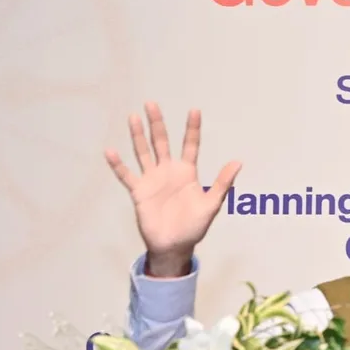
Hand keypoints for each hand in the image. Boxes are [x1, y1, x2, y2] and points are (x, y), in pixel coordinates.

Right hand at [105, 103, 240, 275]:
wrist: (174, 245)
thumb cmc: (195, 226)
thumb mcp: (212, 204)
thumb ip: (223, 183)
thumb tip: (239, 162)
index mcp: (187, 172)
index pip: (190, 145)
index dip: (192, 129)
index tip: (194, 110)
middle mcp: (168, 172)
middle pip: (162, 142)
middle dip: (157, 124)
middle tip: (151, 103)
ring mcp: (152, 180)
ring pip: (143, 152)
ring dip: (138, 136)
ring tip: (133, 117)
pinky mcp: (139, 191)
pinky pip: (126, 175)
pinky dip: (118, 164)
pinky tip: (110, 151)